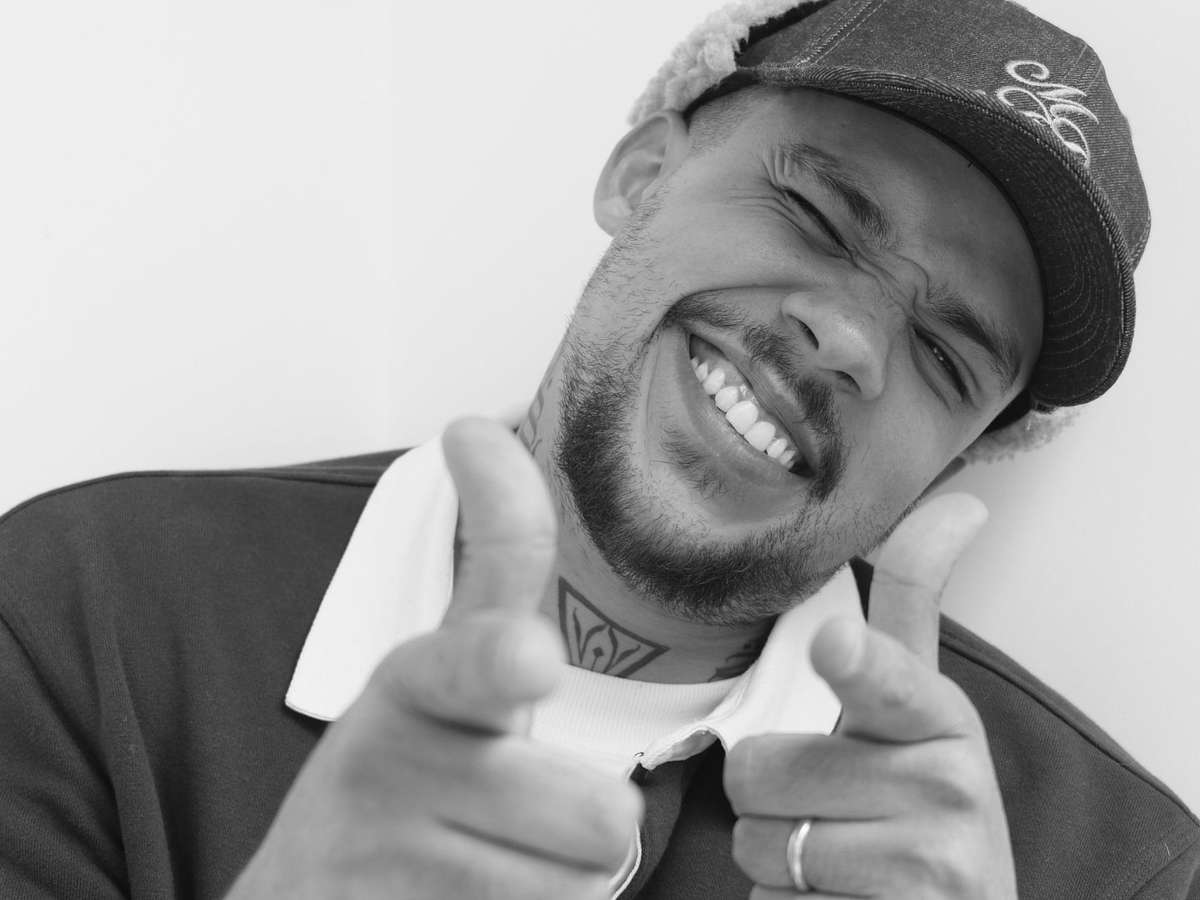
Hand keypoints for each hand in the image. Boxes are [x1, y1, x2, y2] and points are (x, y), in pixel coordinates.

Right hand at [226, 418, 641, 898]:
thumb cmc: (395, 778)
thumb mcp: (435, 663)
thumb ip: (493, 559)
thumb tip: (479, 427)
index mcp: (414, 688)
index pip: (468, 662)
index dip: (499, 665)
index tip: (523, 659)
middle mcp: (401, 771)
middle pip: (602, 816)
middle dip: (580, 825)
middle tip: (513, 816)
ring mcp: (399, 869)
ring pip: (587, 886)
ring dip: (553, 881)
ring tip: (480, 861)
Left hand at [725, 493, 1016, 898]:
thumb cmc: (925, 806)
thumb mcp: (921, 706)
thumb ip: (912, 609)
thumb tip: (957, 503)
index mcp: (941, 716)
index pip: (889, 681)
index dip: (856, 667)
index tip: (837, 648)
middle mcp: (947, 787)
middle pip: (758, 771)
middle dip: (771, 800)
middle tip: (832, 813)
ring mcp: (930, 867)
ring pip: (756, 844)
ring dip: (775, 860)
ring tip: (840, 859)